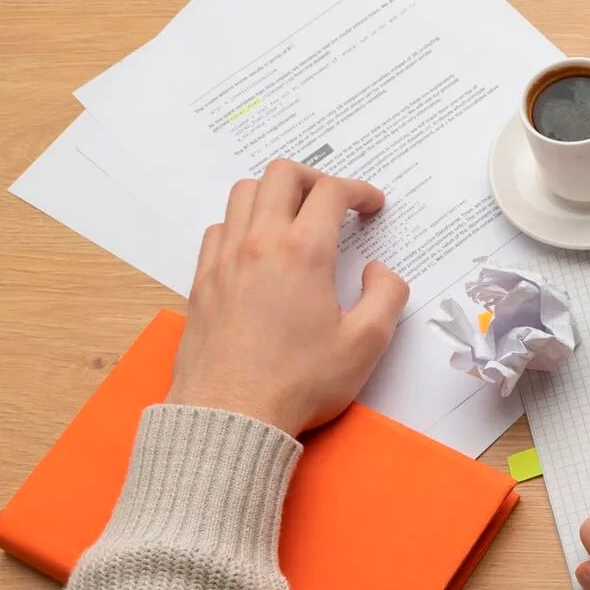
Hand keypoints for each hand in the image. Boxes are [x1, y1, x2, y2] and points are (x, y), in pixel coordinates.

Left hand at [167, 159, 408, 435]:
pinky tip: (258, 250)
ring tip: (295, 219)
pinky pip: (219, 229)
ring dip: (274, 195)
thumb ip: (386, 296)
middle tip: (334, 202)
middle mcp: (259, 243)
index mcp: (303, 252)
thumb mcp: (366, 344)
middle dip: (314, 179)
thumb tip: (379, 271)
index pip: (331, 192)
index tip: (372, 206)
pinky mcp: (202, 280)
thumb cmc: (299, 383)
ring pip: (243, 193)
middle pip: (281, 175)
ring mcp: (224, 259)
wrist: (232, 414)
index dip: (358, 191)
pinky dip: (242, 224)